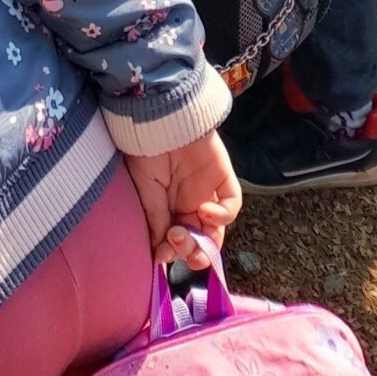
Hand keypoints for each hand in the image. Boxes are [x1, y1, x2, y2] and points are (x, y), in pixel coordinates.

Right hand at [110, 120, 241, 268]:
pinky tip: (204, 211)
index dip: (173, 253)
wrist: (158, 117)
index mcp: (169, 207)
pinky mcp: (223, 178)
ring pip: (218, 230)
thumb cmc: (144, 151)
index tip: (161, 254)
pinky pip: (232, 205)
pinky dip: (222, 215)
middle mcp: (190, 203)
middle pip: (201, 241)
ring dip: (207, 242)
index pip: (179, 241)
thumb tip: (159, 257)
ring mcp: (209, 192)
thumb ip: (155, 221)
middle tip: (178, 243)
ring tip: (189, 234)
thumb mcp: (144, 191)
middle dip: (191, 252)